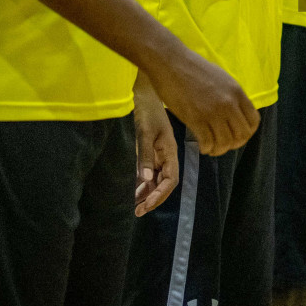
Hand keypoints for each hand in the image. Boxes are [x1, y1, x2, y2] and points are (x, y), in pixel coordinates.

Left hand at [133, 80, 178, 215]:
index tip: (146, 205)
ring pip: (157, 181)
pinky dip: (144, 185)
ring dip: (148, 194)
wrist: (146, 94)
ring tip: (135, 206)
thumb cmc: (147, 111)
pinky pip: (150, 173)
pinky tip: (135, 192)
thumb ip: (145, 157)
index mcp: (170, 152)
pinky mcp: (152, 152)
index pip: (171, 181)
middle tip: (138, 212)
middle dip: (153, 199)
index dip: (160, 195)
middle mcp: (167, 156)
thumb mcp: (144, 133)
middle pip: (165, 184)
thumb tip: (146, 181)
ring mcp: (160, 155)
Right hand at [151, 49, 258, 155]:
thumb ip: (230, 96)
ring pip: (225, 142)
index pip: (253, 121)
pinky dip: (206, 148)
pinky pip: (207, 142)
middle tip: (222, 144)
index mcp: (237, 92)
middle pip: (242, 135)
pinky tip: (202, 146)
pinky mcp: (195, 118)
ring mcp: (212, 112)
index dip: (247, 133)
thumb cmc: (193, 68)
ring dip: (219, 149)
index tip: (236, 135)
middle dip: (233, 144)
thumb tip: (235, 112)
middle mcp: (229, 103)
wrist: (170, 62)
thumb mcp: (221, 78)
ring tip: (211, 147)